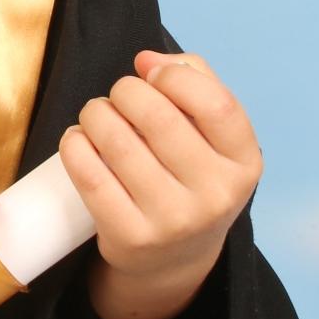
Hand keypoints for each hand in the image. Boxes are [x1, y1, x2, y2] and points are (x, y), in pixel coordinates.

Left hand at [58, 51, 261, 318]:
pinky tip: (79, 140)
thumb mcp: (212, 133)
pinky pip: (89, 174)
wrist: (174, 258)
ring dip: (95, 114)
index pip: (215, 104)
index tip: (151, 74)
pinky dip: (74, 144)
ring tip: (97, 117)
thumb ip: (193, 79)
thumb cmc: (190, 174)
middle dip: (125, 91)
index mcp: (244, 163)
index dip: (175, 76)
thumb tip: (146, 61)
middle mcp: (215, 195)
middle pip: (158, 116)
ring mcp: (173, 221)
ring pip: (116, 140)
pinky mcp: (130, 237)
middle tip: (118, 97)